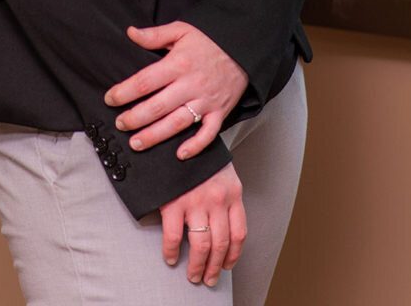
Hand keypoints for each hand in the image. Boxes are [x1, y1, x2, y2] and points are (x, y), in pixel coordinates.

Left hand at [103, 21, 248, 158]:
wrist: (243, 48)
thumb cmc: (209, 40)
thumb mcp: (181, 30)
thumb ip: (154, 35)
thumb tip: (130, 32)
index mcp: (178, 64)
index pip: (145, 81)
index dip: (124, 92)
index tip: (110, 98)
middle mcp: (191, 85)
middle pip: (158, 106)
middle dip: (135, 118)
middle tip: (120, 125)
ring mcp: (206, 101)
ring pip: (177, 123)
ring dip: (156, 136)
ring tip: (137, 143)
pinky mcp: (220, 112)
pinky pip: (208, 133)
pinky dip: (195, 146)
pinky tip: (179, 154)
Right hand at [160, 162, 246, 285]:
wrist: (180, 132)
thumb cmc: (200, 155)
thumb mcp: (222, 171)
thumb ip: (225, 196)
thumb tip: (222, 224)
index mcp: (232, 192)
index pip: (239, 233)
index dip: (233, 255)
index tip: (226, 266)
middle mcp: (217, 199)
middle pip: (221, 244)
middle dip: (214, 267)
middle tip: (207, 279)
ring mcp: (196, 201)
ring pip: (201, 245)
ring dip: (197, 266)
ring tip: (193, 275)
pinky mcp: (174, 201)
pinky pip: (174, 236)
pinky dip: (172, 252)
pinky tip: (171, 258)